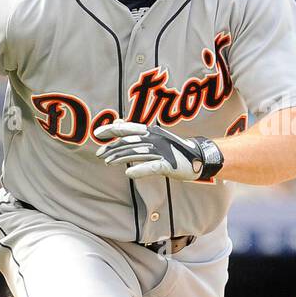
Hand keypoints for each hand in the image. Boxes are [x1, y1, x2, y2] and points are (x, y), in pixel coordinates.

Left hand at [94, 119, 223, 181]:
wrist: (198, 158)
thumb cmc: (172, 149)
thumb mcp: (153, 138)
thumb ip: (135, 132)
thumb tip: (117, 123)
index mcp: (151, 132)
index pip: (128, 128)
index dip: (112, 129)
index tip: (97, 133)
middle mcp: (155, 139)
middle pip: (129, 142)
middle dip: (112, 147)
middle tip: (100, 155)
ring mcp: (162, 151)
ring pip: (137, 153)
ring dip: (121, 157)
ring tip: (108, 162)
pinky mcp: (168, 165)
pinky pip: (152, 167)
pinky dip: (140, 170)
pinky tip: (128, 173)